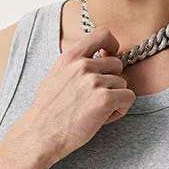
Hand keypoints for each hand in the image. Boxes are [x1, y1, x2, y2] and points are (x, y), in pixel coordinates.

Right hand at [11, 25, 135, 168]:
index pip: (102, 34)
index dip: (112, 45)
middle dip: (112, 82)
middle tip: (98, 99)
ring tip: (97, 112)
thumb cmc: (47, 112)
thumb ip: (73, 66)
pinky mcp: (105, 99)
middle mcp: (84, 65)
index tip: (111, 56)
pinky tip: (104, 118)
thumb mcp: (54, 77)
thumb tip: (92, 61)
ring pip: (123, 84)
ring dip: (115, 99)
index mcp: (70, 57)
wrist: (40, 134)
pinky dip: (120, 109)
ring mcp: (95, 81)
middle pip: (117, 65)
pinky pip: (128, 98)